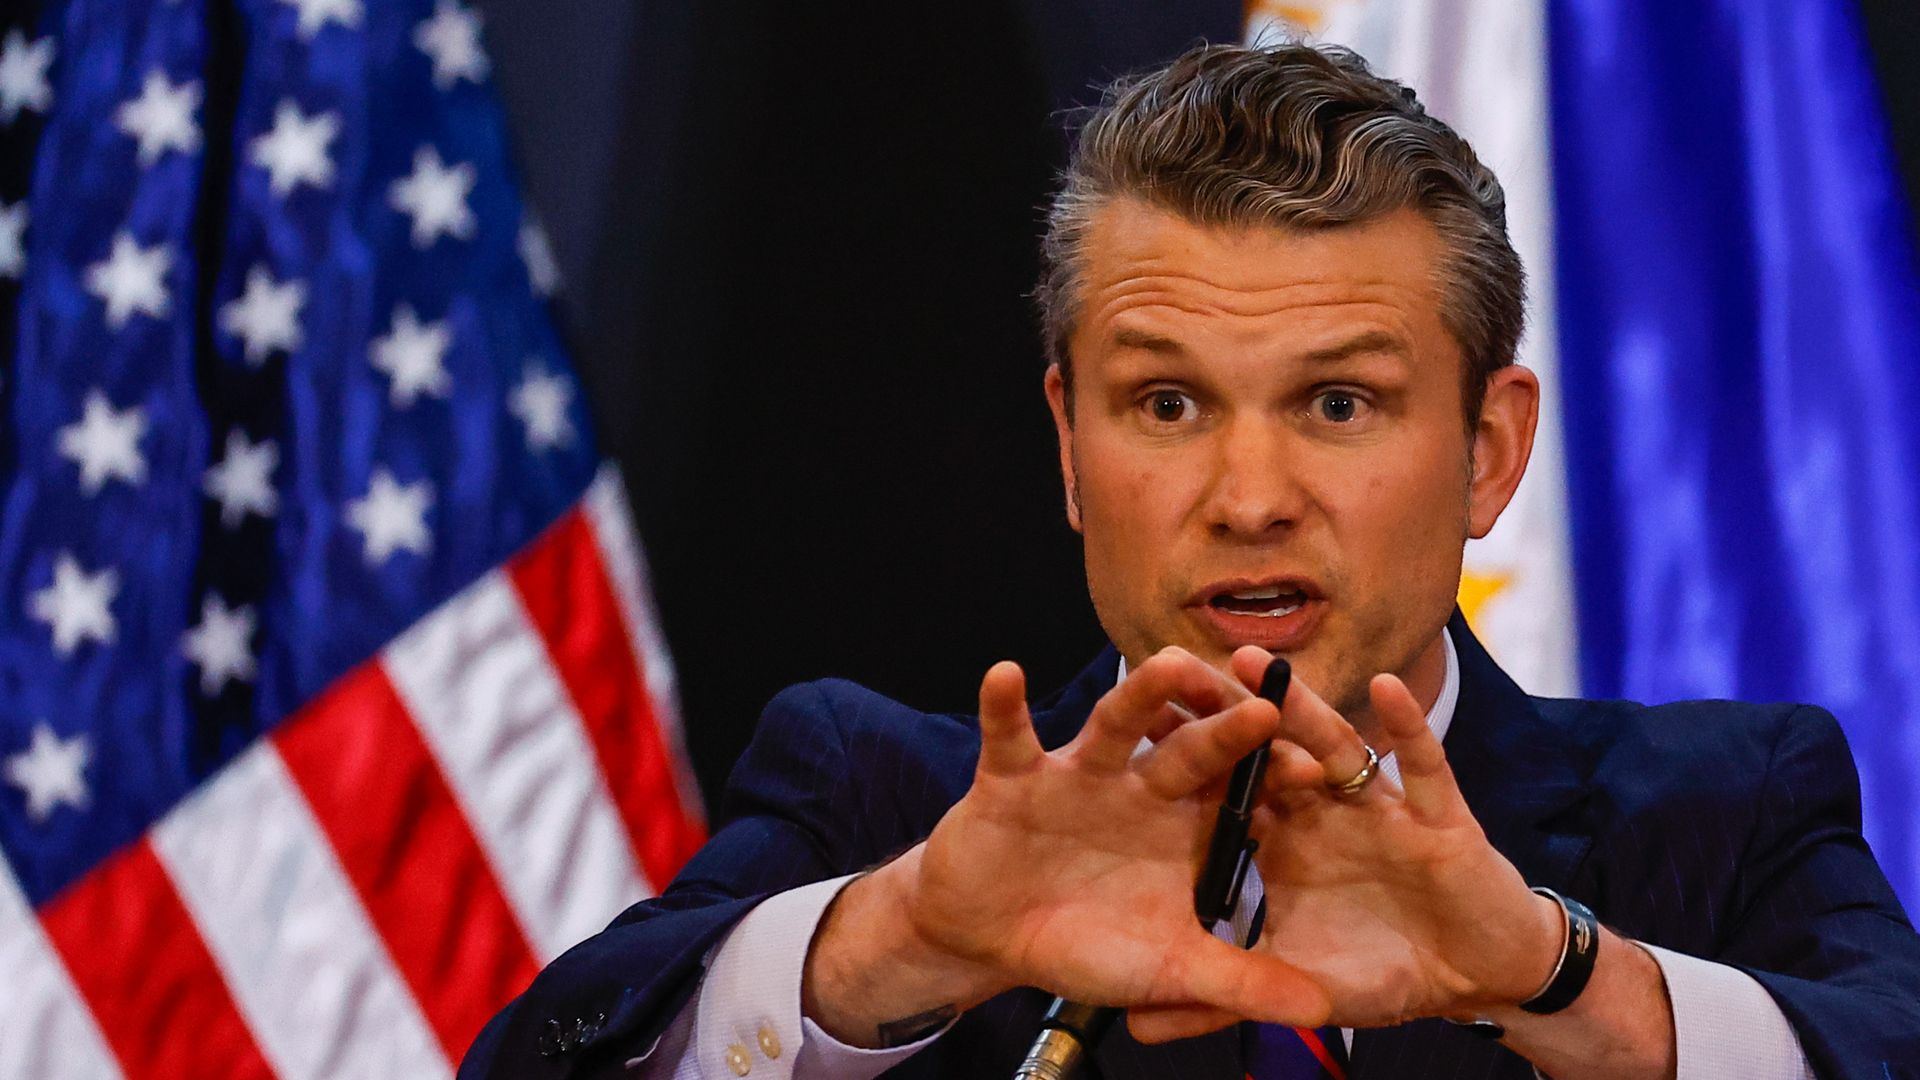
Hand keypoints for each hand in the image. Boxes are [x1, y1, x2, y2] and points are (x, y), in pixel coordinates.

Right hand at [803, 647, 1329, 1045]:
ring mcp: (1079, 774)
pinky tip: (1006, 674)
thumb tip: (1322, 1012)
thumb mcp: (1168, 967)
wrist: (992, 934)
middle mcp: (1139, 786)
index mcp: (1184, 824)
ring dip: (1138, 696)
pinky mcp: (1014, 775)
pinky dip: (1004, 707)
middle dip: (1223, 727)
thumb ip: (1239, 983)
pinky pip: (1008, 735)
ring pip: (1113, 725)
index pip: (1241, 793)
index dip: (1276, 781)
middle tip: (1265, 706)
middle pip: (1188, 748)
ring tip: (1168, 664)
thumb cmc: (1087, 942)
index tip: (1319, 769)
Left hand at [1132, 647, 1560, 1041]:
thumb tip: (1131, 1023)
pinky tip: (1383, 686)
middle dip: (1224, 714)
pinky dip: (1406, 727)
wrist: (1473, 977)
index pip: (1223, 791)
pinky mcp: (1435, 815)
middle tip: (1172, 670)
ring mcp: (1377, 806)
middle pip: (1267, 751)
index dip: (1178, 763)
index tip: (1124, 729)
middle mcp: (1322, 811)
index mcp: (1283, 839)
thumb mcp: (1292, 985)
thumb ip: (1217, 999)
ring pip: (1332, 745)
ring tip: (1256, 662)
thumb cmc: (1381, 967)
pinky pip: (1421, 764)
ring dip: (1299, 704)